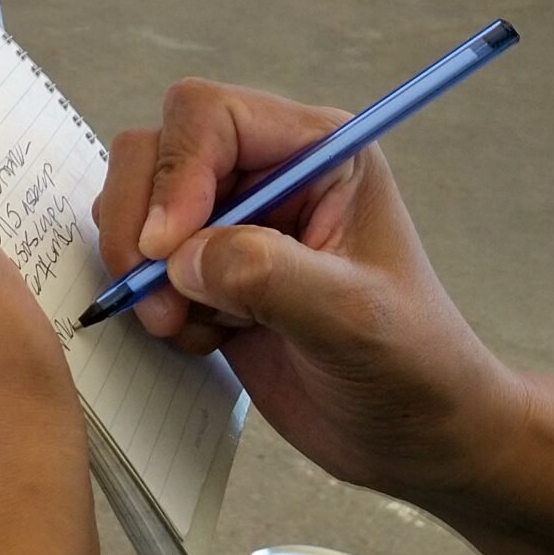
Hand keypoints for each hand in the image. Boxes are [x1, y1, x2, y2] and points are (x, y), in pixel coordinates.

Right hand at [93, 80, 520, 504]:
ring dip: (142, 265)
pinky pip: (141, 255)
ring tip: (185, 322)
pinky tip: (204, 335)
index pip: (210, 116)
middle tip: (157, 297)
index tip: (166, 250)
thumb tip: (181, 257)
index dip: (176, 174)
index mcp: (318, 152)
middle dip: (143, 222)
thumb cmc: (413, 370)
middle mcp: (268, 170)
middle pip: (157, 149)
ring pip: (138, 200)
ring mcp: (233, 217)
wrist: (416, 438)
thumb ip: (268, 274)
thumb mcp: (352, 318)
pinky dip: (152, 297)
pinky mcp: (207, 265)